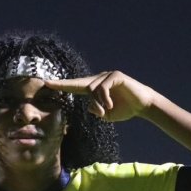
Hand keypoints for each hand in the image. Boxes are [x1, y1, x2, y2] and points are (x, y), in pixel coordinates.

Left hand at [44, 71, 159, 122]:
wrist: (143, 105)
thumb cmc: (125, 109)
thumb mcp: (107, 115)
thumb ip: (97, 111)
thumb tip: (90, 106)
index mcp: (94, 88)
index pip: (75, 86)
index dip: (62, 86)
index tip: (47, 84)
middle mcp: (99, 80)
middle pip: (78, 83)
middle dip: (63, 84)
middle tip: (47, 84)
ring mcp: (107, 76)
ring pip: (92, 89)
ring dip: (97, 103)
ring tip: (105, 111)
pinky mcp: (115, 75)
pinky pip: (103, 87)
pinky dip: (104, 98)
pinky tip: (109, 105)